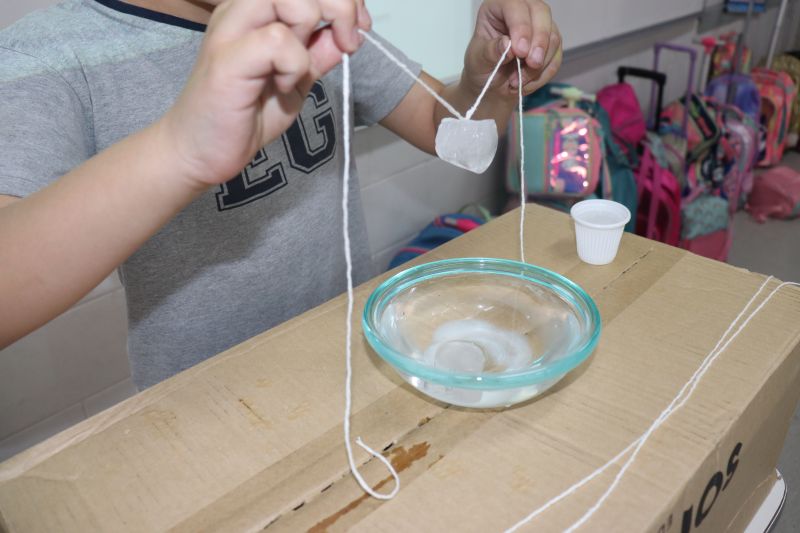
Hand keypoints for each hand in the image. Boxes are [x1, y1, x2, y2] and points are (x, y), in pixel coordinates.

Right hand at [161, 0, 371, 188]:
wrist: (200, 151)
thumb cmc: (242, 117)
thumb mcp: (296, 83)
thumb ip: (318, 54)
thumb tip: (349, 33)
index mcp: (256, 11)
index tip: (359, 27)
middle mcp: (242, 11)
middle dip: (340, 6)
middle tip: (348, 43)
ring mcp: (231, 30)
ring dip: (312, 31)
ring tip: (301, 69)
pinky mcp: (228, 58)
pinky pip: (278, 40)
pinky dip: (295, 66)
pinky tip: (283, 85)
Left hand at [463, 0, 561, 99]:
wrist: (492, 84)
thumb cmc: (482, 66)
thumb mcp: (478, 60)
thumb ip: (491, 51)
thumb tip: (507, 44)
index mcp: (498, 7)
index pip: (515, 5)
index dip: (521, 26)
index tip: (520, 51)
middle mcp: (522, 10)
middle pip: (542, 13)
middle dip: (539, 42)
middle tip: (532, 64)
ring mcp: (539, 25)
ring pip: (553, 36)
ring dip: (539, 64)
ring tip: (517, 81)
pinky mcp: (550, 43)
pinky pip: (557, 56)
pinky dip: (544, 74)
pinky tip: (526, 84)